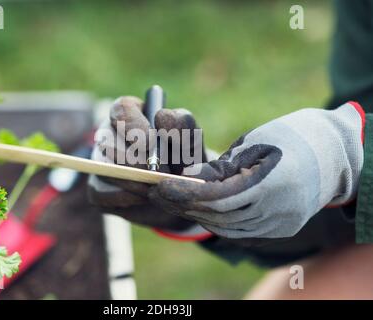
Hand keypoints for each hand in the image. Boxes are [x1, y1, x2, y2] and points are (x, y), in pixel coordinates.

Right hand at [87, 96, 207, 229]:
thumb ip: (183, 125)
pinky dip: (124, 198)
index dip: (132, 125)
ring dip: (133, 182)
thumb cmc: (185, 161)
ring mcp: (100, 161)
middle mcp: (110, 134)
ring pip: (104, 169)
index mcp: (131, 114)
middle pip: (107, 141)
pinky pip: (99, 193)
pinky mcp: (98, 188)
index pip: (121, 109)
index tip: (150, 143)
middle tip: (156, 174)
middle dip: (134, 161)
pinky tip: (142, 198)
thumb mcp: (191, 141)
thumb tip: (161, 115)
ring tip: (155, 187)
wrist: (181, 194)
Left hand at [150, 102, 364, 237]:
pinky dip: (217, 219)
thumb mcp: (255, 142)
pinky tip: (200, 207)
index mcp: (272, 182)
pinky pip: (240, 230)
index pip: (217, 196)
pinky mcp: (282, 228)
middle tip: (156, 193)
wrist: (336, 154)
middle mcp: (278, 210)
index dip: (184, 193)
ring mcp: (281, 224)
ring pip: (226, 227)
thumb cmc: (293, 135)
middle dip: (183, 204)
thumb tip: (188, 179)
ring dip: (197, 213)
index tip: (158, 187)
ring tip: (174, 199)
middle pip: (218, 215)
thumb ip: (223, 166)